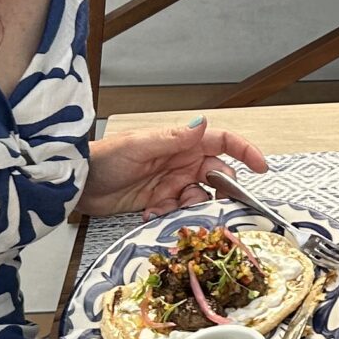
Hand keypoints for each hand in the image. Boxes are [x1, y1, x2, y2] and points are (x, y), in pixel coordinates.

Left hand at [77, 118, 270, 219]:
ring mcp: (172, 182)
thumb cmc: (103, 158)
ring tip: (167, 207)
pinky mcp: (160, 202)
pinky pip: (180, 212)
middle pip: (218, 175)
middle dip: (219, 190)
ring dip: (191, 206)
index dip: (245, 152)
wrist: (77, 183)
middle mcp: (181, 162)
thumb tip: (203, 123)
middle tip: (210, 201)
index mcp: (181, 143)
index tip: (261, 168)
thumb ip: (173, 138)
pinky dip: (171, 215)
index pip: (223, 142)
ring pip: (201, 197)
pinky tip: (150, 211)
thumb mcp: (139, 146)